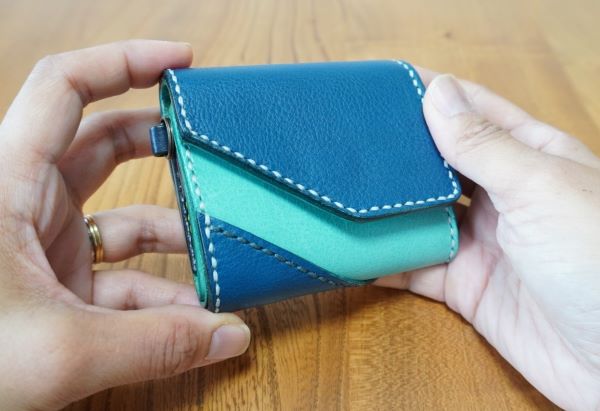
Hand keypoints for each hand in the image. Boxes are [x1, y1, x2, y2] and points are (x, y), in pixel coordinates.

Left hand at [0, 40, 249, 410]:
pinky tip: (195, 315)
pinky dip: (159, 292)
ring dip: (172, 239)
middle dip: (160, 145)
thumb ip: (154, 342)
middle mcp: (25, 205)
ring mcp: (43, 247)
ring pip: (120, 219)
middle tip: (209, 150)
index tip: (181, 62)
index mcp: (8, 185)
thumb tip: (231, 333)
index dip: (124, 61)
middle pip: (102, 145)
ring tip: (219, 257)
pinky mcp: (56, 286)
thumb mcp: (57, 349)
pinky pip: (119, 276)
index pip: (64, 88)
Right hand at [376, 72, 599, 408]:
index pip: (472, 112)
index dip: (430, 96)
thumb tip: (438, 93)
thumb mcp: (539, 187)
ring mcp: (482, 241)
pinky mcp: (465, 286)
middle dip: (400, 151)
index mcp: (531, 156)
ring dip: (387, 205)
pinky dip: (385, 259)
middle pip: (440, 164)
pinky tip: (355, 248)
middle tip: (348, 139)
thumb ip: (484, 145)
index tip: (381, 87)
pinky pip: (415, 267)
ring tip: (342, 188)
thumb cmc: (597, 261)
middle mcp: (503, 195)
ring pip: (422, 214)